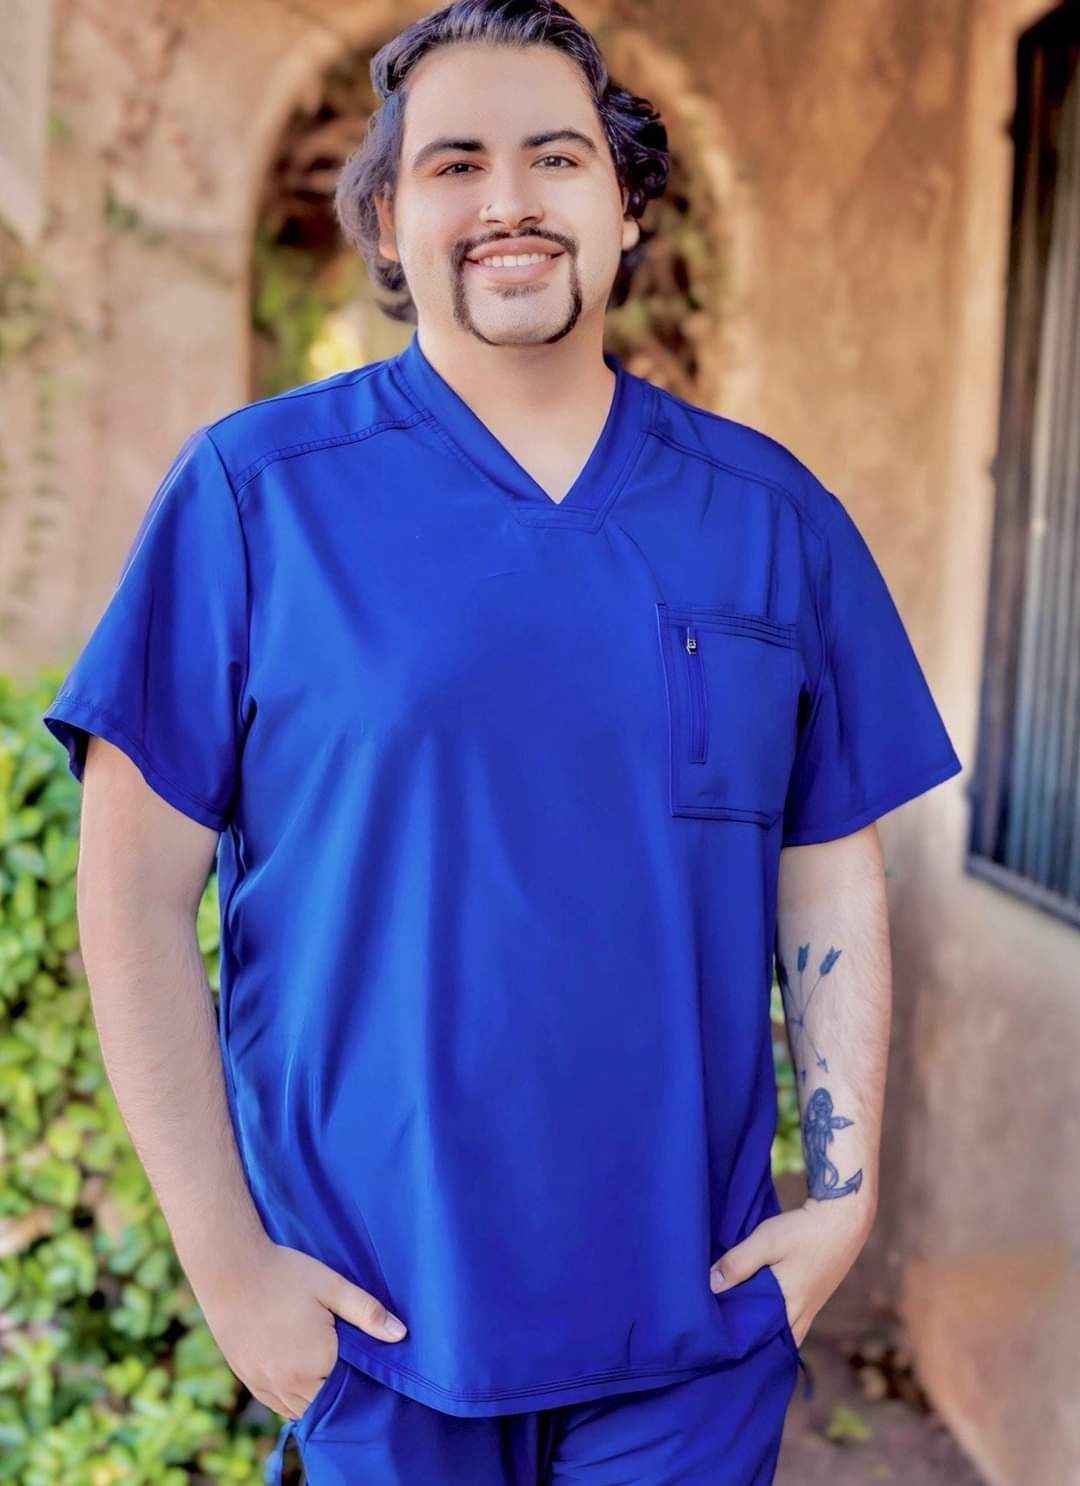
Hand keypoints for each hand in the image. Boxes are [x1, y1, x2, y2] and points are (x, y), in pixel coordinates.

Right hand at [190, 1237, 407, 1418]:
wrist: (230, 1268)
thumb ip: (367, 1313)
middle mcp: (288, 1384)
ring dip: (314, 1397)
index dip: (359, 1381)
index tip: (365, 1362)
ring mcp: (264, 1384)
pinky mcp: (247, 1378)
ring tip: (325, 1369)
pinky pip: (276, 1404)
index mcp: (314, 1366)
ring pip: (297, 1409)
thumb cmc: (284, 1275)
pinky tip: (300, 1376)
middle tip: (347, 1363)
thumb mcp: (332, 1287)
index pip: (347, 1393)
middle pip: (323, 1405)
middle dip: (338, 1392)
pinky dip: (290, 1397)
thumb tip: (400, 1335)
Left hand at [708, 1199, 872, 1348]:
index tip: (720, 1339)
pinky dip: (781, 1319)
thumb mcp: (766, 1242)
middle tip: (730, 1338)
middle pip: (777, 1340)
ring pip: (788, 1330)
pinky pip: (797, 1317)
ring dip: (770, 1331)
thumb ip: (739, 1263)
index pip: (764, 1340)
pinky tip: (768, 1308)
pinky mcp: (817, 1292)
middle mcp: (804, 1312)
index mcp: (791, 1306)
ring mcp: (814, 1304)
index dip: (743, 1342)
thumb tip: (712, 1286)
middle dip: (756, 1341)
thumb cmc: (804, 1231)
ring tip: (745, 1326)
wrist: (844, 1218)